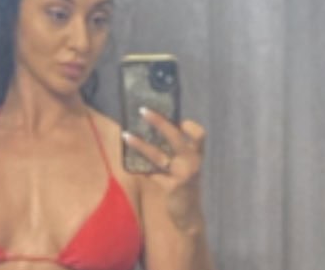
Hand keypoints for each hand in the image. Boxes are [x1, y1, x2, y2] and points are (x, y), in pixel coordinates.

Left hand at [123, 107, 206, 232]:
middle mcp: (192, 162)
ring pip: (157, 155)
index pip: (199, 134)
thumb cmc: (183, 185)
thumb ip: (174, 152)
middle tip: (142, 111)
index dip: (190, 125)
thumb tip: (149, 130)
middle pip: (175, 137)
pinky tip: (130, 165)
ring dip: (139, 144)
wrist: (188, 214)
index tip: (177, 119)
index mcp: (196, 155)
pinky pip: (150, 173)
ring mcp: (182, 175)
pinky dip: (140, 168)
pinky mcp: (171, 187)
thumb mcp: (184, 167)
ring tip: (125, 135)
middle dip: (158, 121)